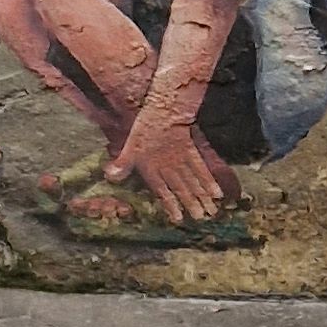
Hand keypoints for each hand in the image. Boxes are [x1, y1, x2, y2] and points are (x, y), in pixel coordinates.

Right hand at [107, 86, 238, 222]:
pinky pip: (200, 167)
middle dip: (192, 203)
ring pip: (192, 181)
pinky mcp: (190, 150)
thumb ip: (123, 163)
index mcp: (151, 169)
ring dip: (201, 195)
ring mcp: (179, 159)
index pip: (162, 192)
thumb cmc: (143, 127)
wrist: (160, 107)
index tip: (178, 220)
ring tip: (211, 211)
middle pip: (181, 189)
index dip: (171, 205)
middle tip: (202, 218)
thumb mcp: (131, 147)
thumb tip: (108, 175)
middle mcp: (167, 167)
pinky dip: (208, 179)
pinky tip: (217, 192)